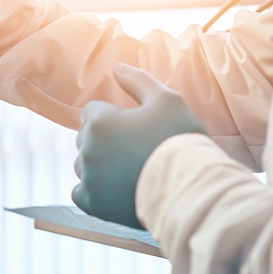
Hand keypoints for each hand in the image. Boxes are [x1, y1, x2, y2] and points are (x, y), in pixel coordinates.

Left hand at [71, 64, 204, 228]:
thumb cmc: (180, 140)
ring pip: (83, 165)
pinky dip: (94, 190)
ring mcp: (89, 179)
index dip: (114, 116)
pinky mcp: (95, 205)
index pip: (93, 111)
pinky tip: (114, 188)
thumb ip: (138, 81)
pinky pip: (81, 193)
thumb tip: (117, 68)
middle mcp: (88, 150)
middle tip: (137, 148)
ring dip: (99, 164)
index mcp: (99, 122)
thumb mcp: (167, 100)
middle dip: (105, 139)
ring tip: (131, 168)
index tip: (136, 127)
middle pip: (87, 138)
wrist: (191, 189)